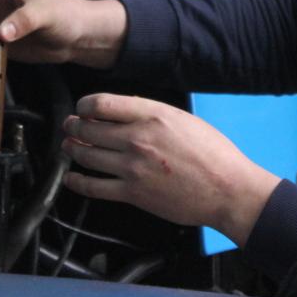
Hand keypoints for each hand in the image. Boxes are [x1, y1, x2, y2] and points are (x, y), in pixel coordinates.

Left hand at [62, 93, 280, 246]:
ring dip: (72, 149)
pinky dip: (77, 182)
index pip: (102, 103)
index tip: (83, 107)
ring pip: (87, 155)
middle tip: (70, 126)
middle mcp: (138, 138)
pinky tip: (72, 178)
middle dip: (74, 126)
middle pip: (88, 128)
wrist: (228, 189)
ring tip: (68, 146)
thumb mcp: (184, 119)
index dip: (85, 104)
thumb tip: (128, 112)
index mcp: (153, 115)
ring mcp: (133, 167)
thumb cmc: (214, 155)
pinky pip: (95, 187)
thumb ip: (153, 114)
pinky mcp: (133, 193)